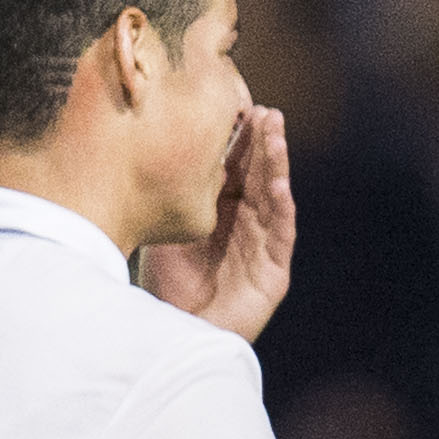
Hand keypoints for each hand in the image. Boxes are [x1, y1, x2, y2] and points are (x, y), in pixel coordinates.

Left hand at [144, 104, 296, 340]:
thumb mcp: (164, 229)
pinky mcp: (273, 272)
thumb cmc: (167, 285)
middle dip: (263, 143)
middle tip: (266, 111)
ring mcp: (262, 246)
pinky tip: (277, 185)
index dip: (239, 140)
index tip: (238, 106)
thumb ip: (171, 196)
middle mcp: (245, 224)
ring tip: (277, 136)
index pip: (235, 168)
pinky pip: (281, 233)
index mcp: (221, 212)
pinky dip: (281, 208)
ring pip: (274, 197)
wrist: (175, 331)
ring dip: (277, 166)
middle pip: (258, 176)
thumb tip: (156, 150)